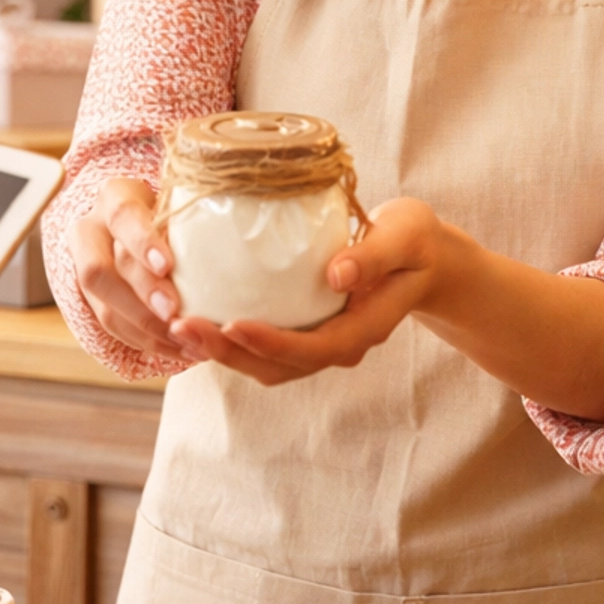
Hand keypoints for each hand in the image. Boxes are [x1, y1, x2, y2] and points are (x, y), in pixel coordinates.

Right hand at [69, 177, 189, 358]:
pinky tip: (179, 348)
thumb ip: (193, 218)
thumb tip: (237, 241)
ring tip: (185, 340)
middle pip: (102, 269)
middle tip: (175, 313)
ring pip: (104, 306)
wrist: (141, 223)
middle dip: (142, 294)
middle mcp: (92, 232)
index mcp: (114, 196)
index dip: (141, 241)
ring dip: (146, 328)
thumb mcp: (180, 203)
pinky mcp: (92, 300)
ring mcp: (86, 268)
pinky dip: (147, 341)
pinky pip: (113, 327)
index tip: (167, 265)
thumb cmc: (173, 211)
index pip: (121, 215)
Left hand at [172, 196, 460, 385]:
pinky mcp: (305, 330)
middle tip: (183, 325)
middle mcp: (339, 345)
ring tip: (178, 326)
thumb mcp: (406, 237)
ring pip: (265, 363)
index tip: (234, 324)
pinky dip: (229, 339)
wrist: (425, 259)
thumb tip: (334, 275)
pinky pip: (263, 346)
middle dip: (229, 352)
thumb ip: (375, 256)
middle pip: (279, 366)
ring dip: (221, 350)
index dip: (273, 343)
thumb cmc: (415, 243)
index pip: (315, 347)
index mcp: (365, 328)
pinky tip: (197, 316)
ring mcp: (321, 342)